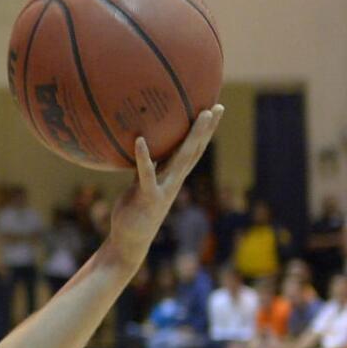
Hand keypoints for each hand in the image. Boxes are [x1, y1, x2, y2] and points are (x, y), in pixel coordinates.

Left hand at [108, 106, 224, 265]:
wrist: (129, 240)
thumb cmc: (134, 210)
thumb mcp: (141, 184)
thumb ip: (146, 167)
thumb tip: (141, 145)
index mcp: (173, 176)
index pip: (192, 150)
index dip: (204, 132)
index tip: (213, 110)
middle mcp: (174, 181)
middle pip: (194, 151)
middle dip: (206, 129)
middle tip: (216, 107)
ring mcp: (164, 189)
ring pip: (181, 159)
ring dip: (191, 137)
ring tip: (200, 115)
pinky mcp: (148, 197)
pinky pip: (146, 173)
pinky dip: (143, 156)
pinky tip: (139, 139)